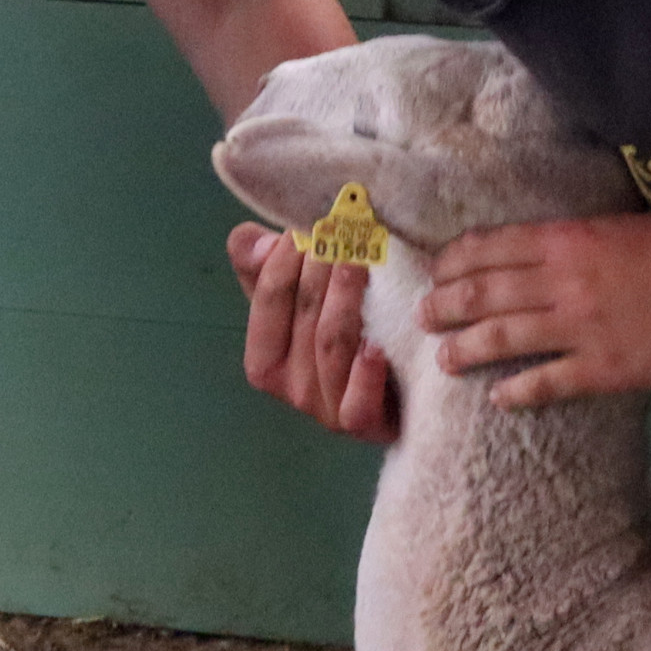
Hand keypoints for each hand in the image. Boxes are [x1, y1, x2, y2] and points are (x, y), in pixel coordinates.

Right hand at [228, 223, 397, 441]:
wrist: (395, 401)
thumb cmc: (344, 340)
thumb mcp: (300, 302)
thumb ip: (265, 270)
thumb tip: (254, 241)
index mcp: (263, 358)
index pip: (267, 297)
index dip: (286, 257)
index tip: (310, 224)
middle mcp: (287, 386)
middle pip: (303, 313)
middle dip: (322, 267)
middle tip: (346, 230)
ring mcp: (323, 407)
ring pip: (331, 344)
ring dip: (346, 298)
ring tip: (363, 260)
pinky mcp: (361, 425)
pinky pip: (357, 402)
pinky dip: (365, 372)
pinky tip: (377, 344)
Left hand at [420, 212, 650, 407]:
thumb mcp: (623, 225)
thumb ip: (577, 241)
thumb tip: (542, 254)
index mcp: (569, 239)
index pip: (491, 248)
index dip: (456, 261)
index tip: (437, 271)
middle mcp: (564, 282)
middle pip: (484, 293)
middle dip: (445, 306)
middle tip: (422, 317)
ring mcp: (583, 329)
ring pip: (504, 338)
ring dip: (466, 348)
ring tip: (445, 358)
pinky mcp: (606, 370)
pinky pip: (547, 382)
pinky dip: (516, 391)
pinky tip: (498, 398)